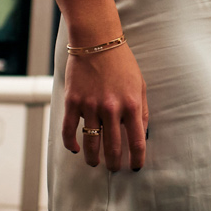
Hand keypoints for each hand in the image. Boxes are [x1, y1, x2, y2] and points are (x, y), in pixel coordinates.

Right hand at [64, 43, 148, 170]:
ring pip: (90, 143)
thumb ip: (142, 111)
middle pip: (113, 148)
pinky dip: (70, 144)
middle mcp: (111, 109)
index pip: (137, 142)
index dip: (137, 159)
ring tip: (95, 163)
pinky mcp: (73, 101)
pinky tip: (75, 149)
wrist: (97, 41)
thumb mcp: (140, 85)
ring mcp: (90, 106)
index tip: (135, 167)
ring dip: (93, 158)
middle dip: (114, 163)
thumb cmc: (122, 63)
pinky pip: (69, 130)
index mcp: (131, 105)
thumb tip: (142, 134)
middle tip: (114, 169)